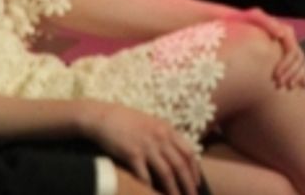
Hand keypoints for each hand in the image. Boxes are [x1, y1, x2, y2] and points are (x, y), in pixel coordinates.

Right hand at [79, 101, 200, 194]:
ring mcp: (147, 146)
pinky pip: (145, 176)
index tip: (197, 183)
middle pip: (180, 164)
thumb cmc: (130, 122)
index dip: (194, 170)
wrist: (107, 117)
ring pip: (166, 172)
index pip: (188, 152)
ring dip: (173, 190)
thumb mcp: (154, 125)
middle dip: (188, 183)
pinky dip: (150, 188)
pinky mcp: (132, 155)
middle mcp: (161, 137)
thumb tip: (177, 156)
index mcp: (168, 129)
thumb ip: (166, 138)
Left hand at [239, 7, 304, 87]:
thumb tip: (281, 35)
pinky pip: (301, 66)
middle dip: (291, 72)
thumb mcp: (253, 17)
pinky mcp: (285, 56)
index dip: (287, 64)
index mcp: (284, 31)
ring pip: (302, 63)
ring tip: (288, 87)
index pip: (292, 50)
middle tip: (279, 84)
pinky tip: (299, 85)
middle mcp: (289, 40)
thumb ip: (267, 22)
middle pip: (299, 58)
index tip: (275, 76)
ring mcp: (288, 48)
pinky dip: (303, 75)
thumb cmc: (242, 21)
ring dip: (298, 75)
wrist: (234, 24)